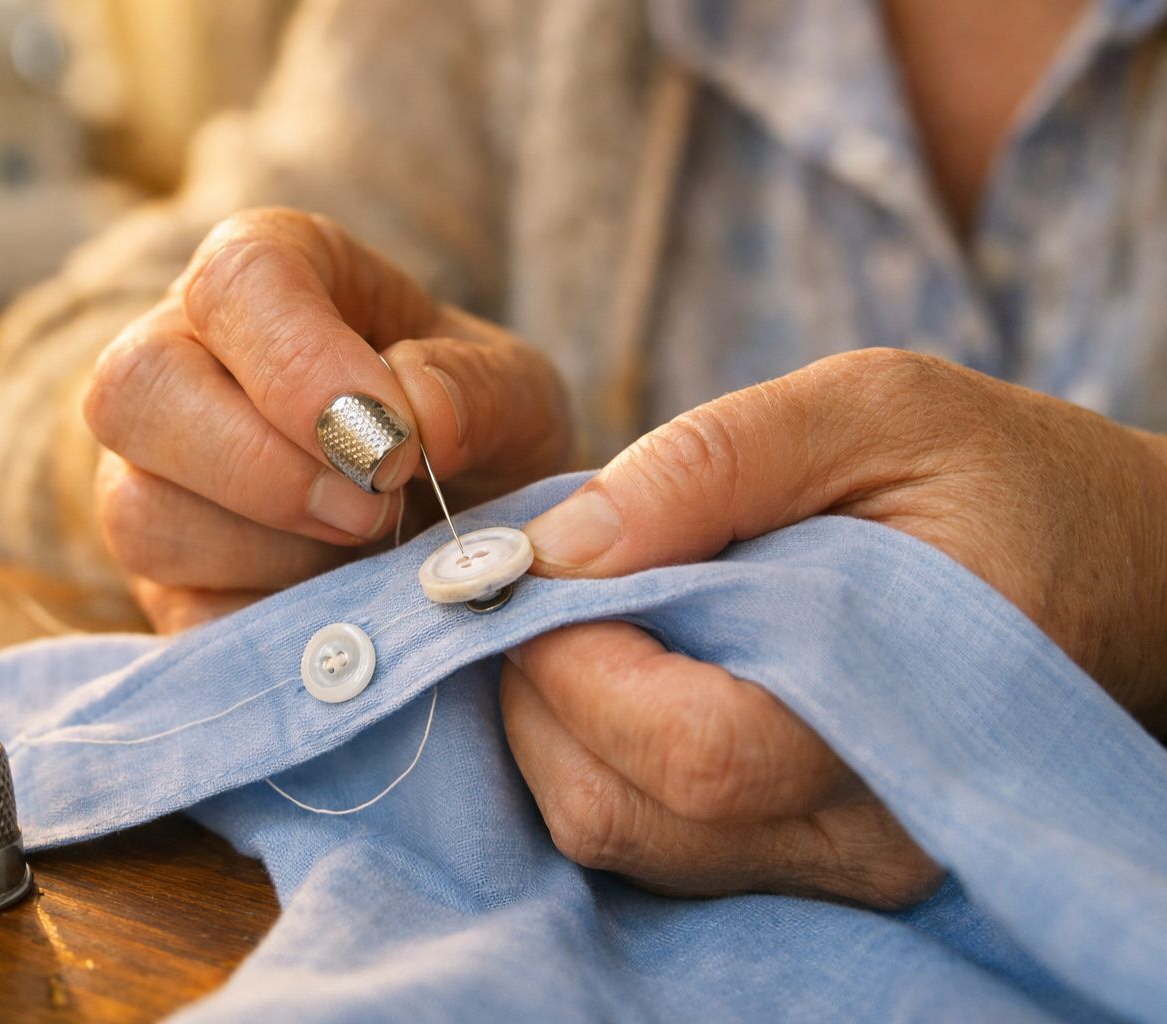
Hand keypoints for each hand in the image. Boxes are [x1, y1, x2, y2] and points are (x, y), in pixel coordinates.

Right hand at [84, 208, 571, 631]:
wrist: (467, 532)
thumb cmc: (474, 432)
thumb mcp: (515, 395)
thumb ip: (479, 389)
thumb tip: (416, 415)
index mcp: (269, 278)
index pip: (237, 279)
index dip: (305, 364)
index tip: (393, 439)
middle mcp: (181, 360)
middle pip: (137, 387)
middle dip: (265, 467)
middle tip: (374, 508)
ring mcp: (151, 476)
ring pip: (139, 509)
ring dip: (271, 551)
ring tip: (366, 552)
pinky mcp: (162, 583)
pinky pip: (174, 609)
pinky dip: (267, 621)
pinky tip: (337, 605)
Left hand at [501, 348, 1166, 905]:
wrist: (1099, 570)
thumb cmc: (997, 479)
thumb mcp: (877, 411)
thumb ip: (715, 464)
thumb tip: (558, 545)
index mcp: (911, 718)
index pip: (694, 756)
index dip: (576, 662)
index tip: (534, 570)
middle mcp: (869, 834)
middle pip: (623, 815)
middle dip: (538, 691)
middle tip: (540, 589)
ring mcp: (830, 863)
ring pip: (615, 836)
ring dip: (553, 724)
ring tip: (584, 616)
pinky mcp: (796, 860)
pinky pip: (643, 831)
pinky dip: (591, 749)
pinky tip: (618, 665)